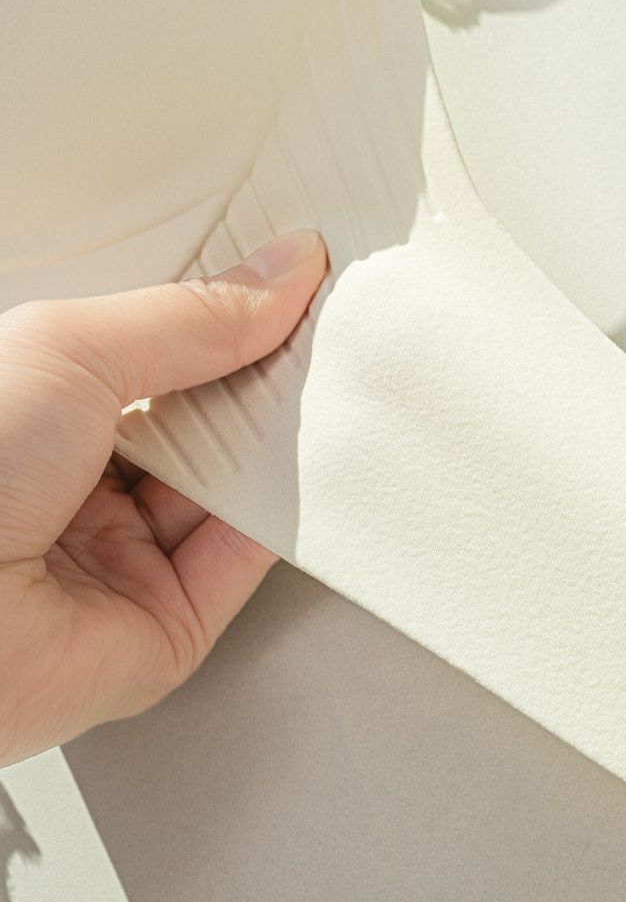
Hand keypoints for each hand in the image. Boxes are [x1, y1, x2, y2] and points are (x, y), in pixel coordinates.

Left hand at [0, 230, 326, 766]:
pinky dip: (286, 518)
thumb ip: (186, 317)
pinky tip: (309, 472)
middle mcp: (72, 485)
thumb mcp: (70, 348)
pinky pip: (244, 561)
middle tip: (315, 337)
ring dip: (277, 446)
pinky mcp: (167, 624)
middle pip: (198, 422)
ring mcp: (119, 557)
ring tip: (316, 397)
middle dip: (259, 379)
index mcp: (34, 410)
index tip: (288, 282)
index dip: (219, 318)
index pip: (150, 353)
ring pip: (229, 490)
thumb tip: (278, 277)